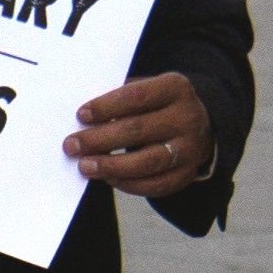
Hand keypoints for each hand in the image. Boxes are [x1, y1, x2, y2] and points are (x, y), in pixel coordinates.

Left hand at [67, 71, 212, 196]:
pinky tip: (108, 178)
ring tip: (85, 166)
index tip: (81, 115)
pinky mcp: (188, 174)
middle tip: (72, 145)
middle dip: (100, 139)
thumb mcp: (148, 88)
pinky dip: (129, 184)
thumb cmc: (159, 104)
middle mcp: (187, 118)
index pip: (136, 97)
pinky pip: (156, 185)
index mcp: (175, 88)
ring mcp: (190, 148)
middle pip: (138, 130)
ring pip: (147, 162)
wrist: (200, 124)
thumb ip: (122, 98)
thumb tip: (84, 118)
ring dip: (111, 166)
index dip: (106, 107)